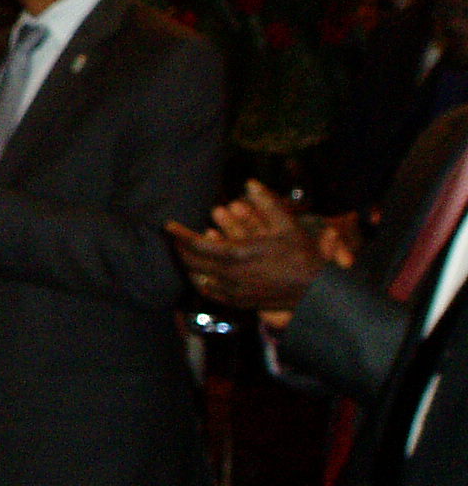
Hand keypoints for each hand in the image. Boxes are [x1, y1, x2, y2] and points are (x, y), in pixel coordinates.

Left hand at [166, 180, 327, 316]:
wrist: (317, 291)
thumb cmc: (303, 256)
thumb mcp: (287, 225)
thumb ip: (266, 203)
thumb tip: (250, 182)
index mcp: (238, 255)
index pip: (197, 245)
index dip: (180, 234)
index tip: (168, 225)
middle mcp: (231, 276)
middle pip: (193, 262)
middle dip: (179, 248)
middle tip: (173, 237)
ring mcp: (234, 292)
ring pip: (198, 279)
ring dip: (188, 265)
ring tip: (181, 253)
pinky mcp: (240, 303)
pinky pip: (211, 293)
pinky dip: (200, 281)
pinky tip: (198, 274)